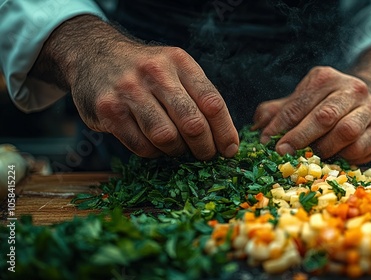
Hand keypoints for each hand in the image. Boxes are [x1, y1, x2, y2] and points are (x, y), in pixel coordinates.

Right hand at [30, 16, 238, 159]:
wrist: (94, 55)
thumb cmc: (146, 71)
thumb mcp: (174, 69)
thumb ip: (198, 96)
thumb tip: (225, 138)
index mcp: (179, 62)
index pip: (212, 102)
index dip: (225, 131)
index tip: (230, 149)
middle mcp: (155, 73)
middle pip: (192, 123)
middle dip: (205, 147)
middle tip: (206, 155)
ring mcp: (129, 91)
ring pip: (166, 137)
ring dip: (178, 151)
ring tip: (179, 149)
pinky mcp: (109, 110)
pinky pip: (141, 146)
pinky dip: (154, 153)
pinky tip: (156, 146)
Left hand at [253, 67, 370, 163]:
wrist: (370, 104)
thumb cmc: (326, 105)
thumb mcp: (301, 101)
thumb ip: (277, 112)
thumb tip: (257, 129)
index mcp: (325, 79)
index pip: (299, 103)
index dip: (281, 124)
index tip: (266, 141)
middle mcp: (351, 89)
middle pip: (324, 116)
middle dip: (300, 137)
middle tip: (283, 153)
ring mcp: (370, 109)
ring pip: (346, 131)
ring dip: (324, 148)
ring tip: (311, 157)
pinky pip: (361, 148)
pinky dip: (344, 157)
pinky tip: (335, 159)